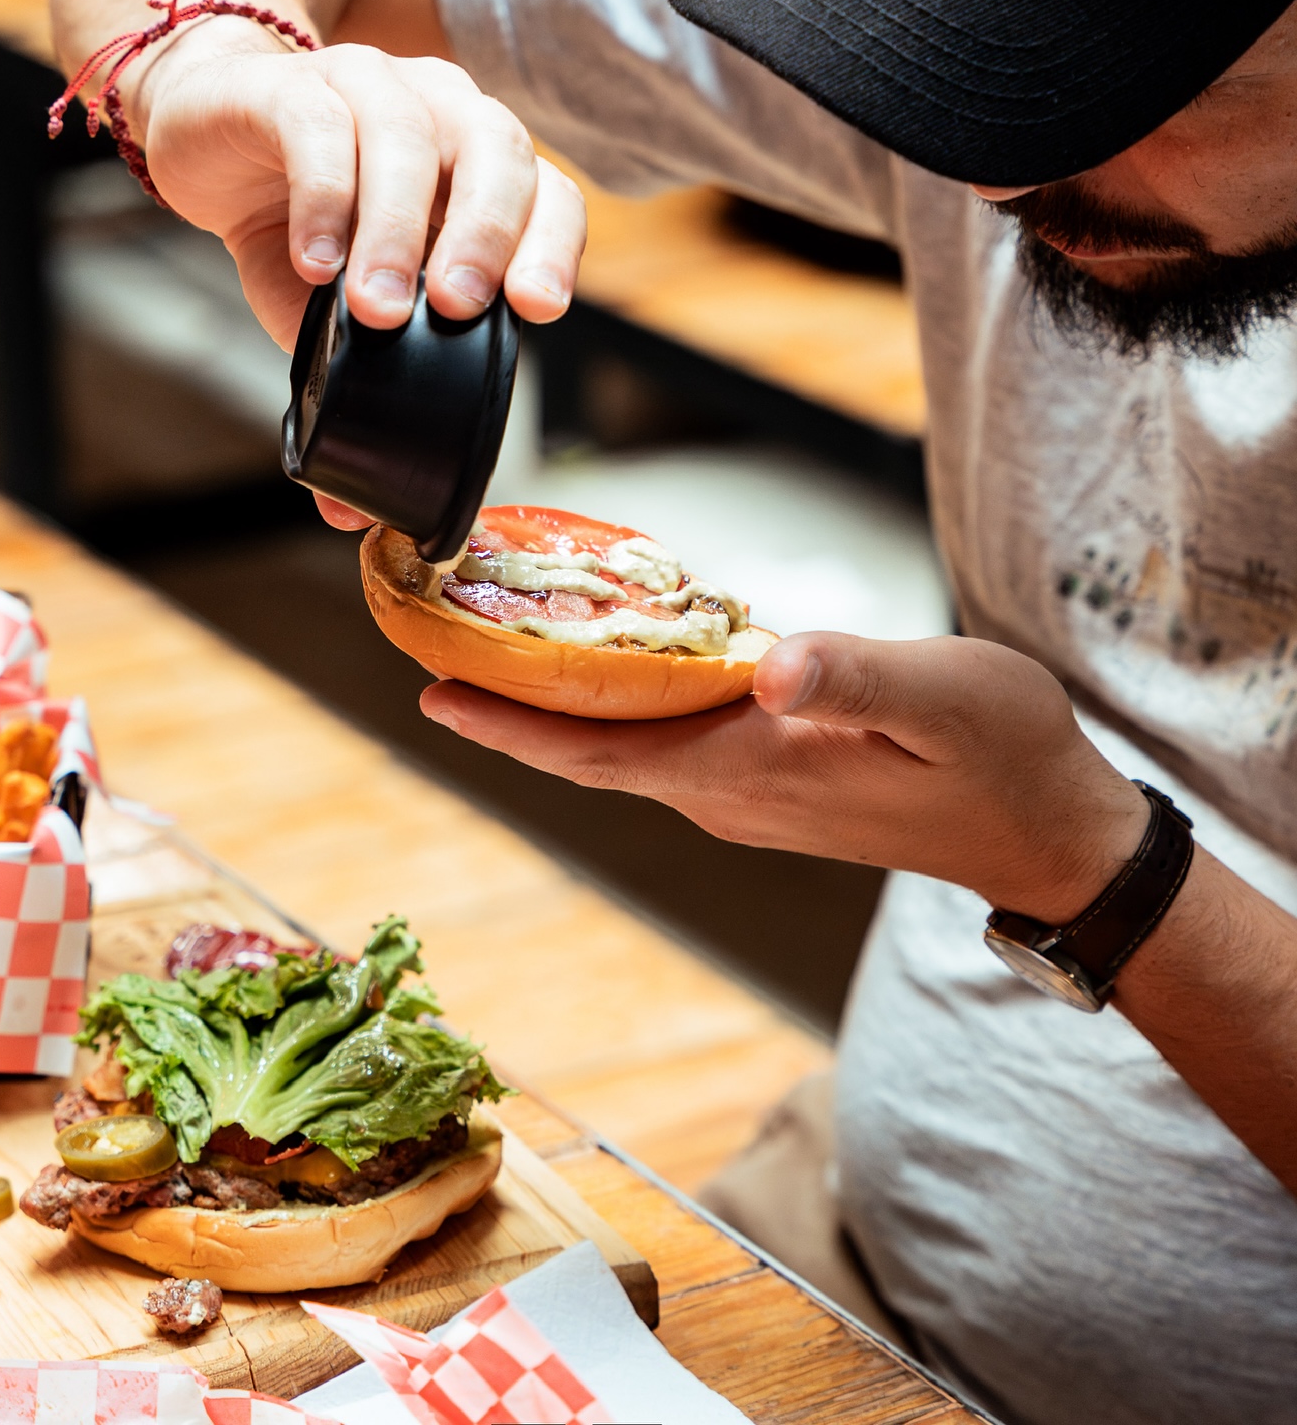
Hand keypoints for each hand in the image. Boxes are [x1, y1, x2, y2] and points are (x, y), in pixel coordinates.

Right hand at [132, 20, 585, 525]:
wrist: (208, 134)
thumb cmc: (295, 220)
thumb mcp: (337, 313)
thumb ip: (364, 389)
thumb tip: (356, 513)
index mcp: (478, 166)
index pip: (550, 196)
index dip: (553, 247)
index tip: (537, 310)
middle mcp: (441, 112)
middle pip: (497, 153)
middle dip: (483, 236)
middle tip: (451, 311)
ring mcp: (370, 84)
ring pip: (407, 139)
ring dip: (395, 231)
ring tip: (375, 309)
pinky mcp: (290, 85)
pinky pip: (321, 128)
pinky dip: (326, 198)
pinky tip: (315, 262)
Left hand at [420, 632, 1150, 918]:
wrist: (1048, 831)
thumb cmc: (1003, 757)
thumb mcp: (943, 699)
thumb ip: (854, 675)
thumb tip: (768, 666)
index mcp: (750, 770)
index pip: (597, 752)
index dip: (508, 724)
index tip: (429, 690)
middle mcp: (729, 792)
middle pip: (588, 752)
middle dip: (505, 705)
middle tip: (431, 646)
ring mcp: (747, 794)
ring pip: (620, 749)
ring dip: (552, 705)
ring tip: (491, 647)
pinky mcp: (769, 782)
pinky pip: (662, 746)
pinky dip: (614, 706)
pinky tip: (602, 666)